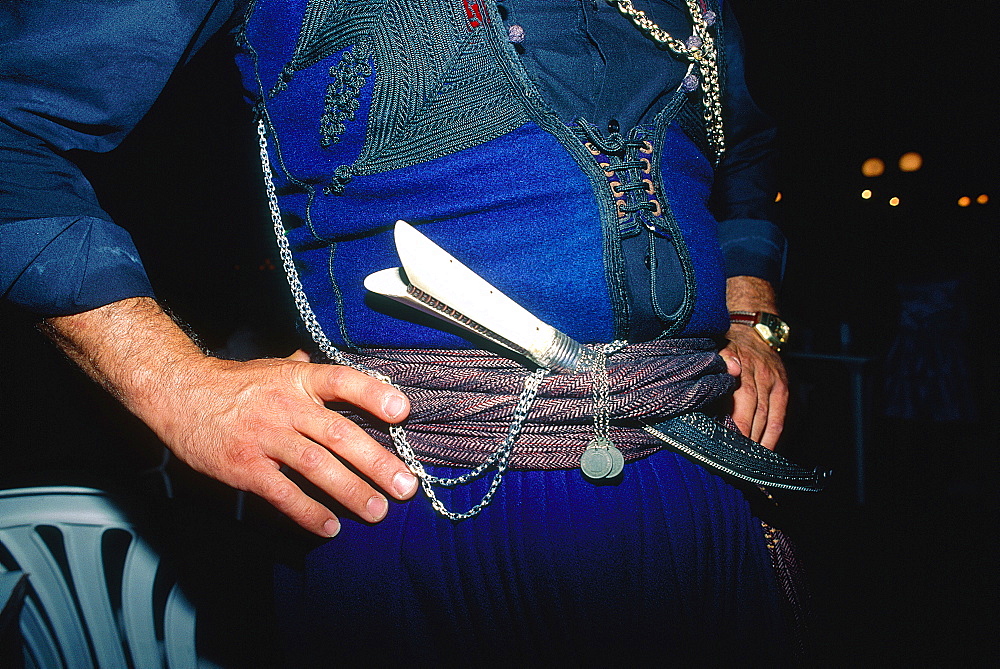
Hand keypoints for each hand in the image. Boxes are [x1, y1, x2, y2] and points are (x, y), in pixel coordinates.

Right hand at [140, 350, 417, 536]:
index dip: (372, 394)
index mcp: (298, 380)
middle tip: (405, 486)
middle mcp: (286, 406)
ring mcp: (265, 437)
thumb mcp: (275, 368)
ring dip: (350, 492)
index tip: (402, 410)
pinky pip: (282, 493)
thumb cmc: (236, 384)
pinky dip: (307, 512)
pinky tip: (330, 528)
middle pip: (338, 434)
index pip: (341, 381)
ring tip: (378, 511)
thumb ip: (308, 371)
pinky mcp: (245, 467)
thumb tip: (336, 370)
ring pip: (315, 466)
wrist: (179, 395)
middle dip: (376, 462)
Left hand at [720, 326, 787, 449]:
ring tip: (745, 461)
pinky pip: (779, 418)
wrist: (754, 330)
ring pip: (766, 418)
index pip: (737, 398)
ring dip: (756, 441)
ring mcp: (772, 382)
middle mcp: (757, 373)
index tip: (722, 442)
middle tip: (731, 459)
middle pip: (752, 411)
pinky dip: (772, 437)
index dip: (733, 422)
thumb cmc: (726, 346)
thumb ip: (713, 367)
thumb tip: (717, 380)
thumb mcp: (714, 350)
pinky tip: (764, 452)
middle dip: (742, 437)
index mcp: (736, 364)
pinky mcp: (783, 389)